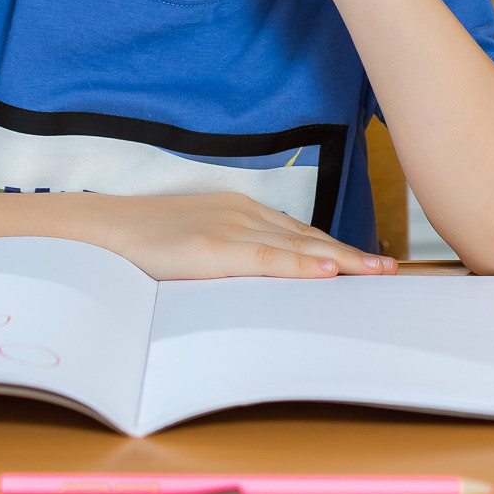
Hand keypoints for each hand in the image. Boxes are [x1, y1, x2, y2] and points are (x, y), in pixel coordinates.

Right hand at [79, 191, 396, 279]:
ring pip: (298, 246)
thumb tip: (259, 282)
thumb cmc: (143, 243)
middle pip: (310, 237)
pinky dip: (300, 265)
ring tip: (378, 272)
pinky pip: (267, 258)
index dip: (337, 248)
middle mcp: (242, 212)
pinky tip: (328, 271)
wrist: (101, 229)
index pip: (300, 232)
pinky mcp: (214, 247)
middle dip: (353, 254)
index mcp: (239, 211)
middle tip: (392, 269)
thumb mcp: (196, 244)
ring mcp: (230, 227)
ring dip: (342, 259)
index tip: (371, 261)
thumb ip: (229, 256)